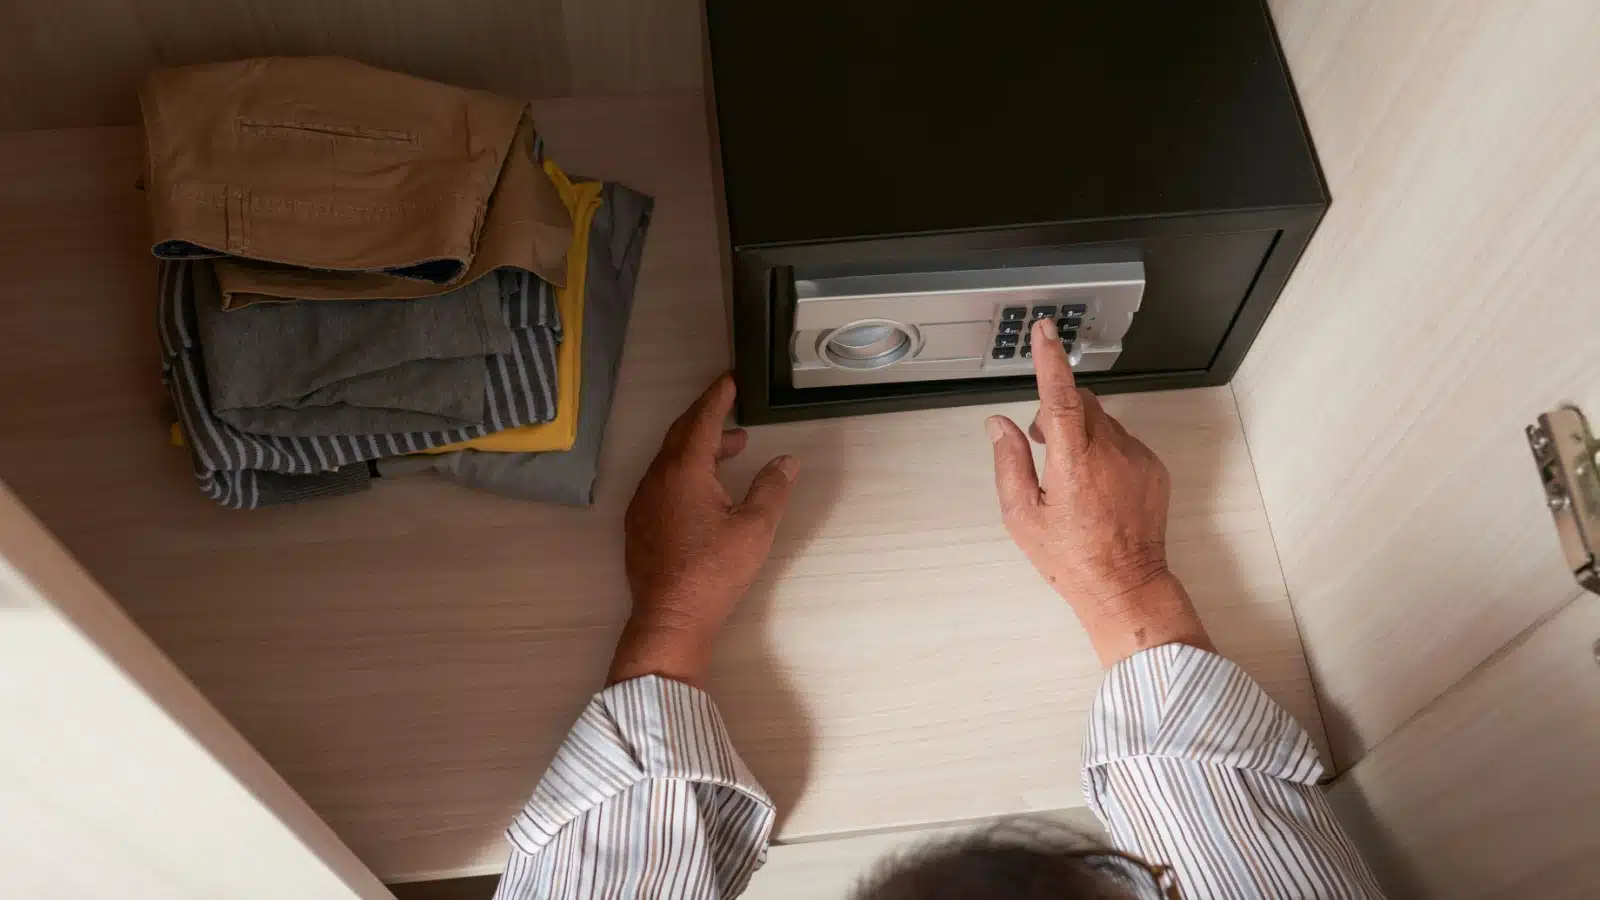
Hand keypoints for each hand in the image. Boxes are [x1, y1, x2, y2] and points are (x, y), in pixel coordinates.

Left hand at [608, 373, 798, 687]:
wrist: (670, 617)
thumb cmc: (714, 572)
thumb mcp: (755, 528)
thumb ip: (771, 488)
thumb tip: (786, 462)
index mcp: (684, 471)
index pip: (702, 420)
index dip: (718, 397)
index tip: (730, 379)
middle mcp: (657, 479)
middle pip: (681, 434)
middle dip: (708, 418)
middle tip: (732, 408)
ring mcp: (644, 501)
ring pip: (670, 459)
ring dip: (699, 447)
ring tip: (731, 451)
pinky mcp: (639, 523)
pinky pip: (662, 480)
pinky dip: (684, 470)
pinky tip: (704, 489)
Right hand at [986, 318, 1213, 666]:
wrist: (1126, 584)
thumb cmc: (1072, 558)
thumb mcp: (1022, 516)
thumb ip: (1009, 462)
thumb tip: (999, 425)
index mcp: (1073, 462)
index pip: (1059, 395)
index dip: (1049, 359)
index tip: (1045, 331)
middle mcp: (1110, 453)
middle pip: (1080, 401)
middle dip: (1056, 408)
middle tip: (1042, 442)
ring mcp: (1138, 458)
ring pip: (1102, 420)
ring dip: (1081, 432)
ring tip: (1072, 475)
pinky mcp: (1154, 468)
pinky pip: (1123, 441)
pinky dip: (1105, 449)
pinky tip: (1097, 486)